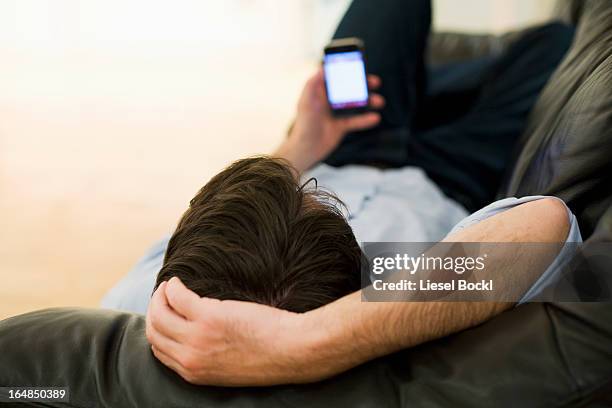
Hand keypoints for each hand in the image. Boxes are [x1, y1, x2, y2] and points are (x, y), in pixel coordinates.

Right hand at [146, 277, 333, 385]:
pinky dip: (173, 286)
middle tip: (161, 297)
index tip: (163, 316)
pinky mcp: (208, 317)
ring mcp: (197, 337)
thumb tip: (199, 336)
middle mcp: (190, 358)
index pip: (160, 351)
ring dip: (159, 297)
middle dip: (153, 311)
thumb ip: (209, 355)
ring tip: (168, 286)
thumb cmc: (268, 354)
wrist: (290, 351)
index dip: (157, 330)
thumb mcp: (229, 366)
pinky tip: (178, 281)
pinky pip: (178, 297)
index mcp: (194, 372)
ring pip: (160, 314)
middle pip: (154, 332)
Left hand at [274, 68, 384, 172]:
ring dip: (368, 101)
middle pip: (349, 89)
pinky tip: (375, 118)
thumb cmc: (304, 125)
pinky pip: (356, 121)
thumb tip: (322, 69)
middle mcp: (329, 101)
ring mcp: (336, 113)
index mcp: (320, 92)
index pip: (335, 77)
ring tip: (379, 101)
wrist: (307, 149)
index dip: (346, 70)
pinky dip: (365, 119)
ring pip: (355, 104)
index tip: (359, 65)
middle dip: (362, 85)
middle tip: (375, 82)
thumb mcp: (306, 102)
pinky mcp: (341, 126)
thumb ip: (313, 84)